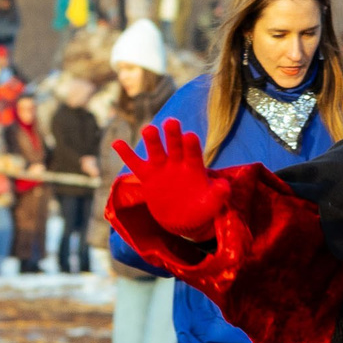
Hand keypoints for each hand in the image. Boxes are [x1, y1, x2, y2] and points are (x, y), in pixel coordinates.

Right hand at [112, 118, 227, 239]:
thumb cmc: (200, 208)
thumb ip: (218, 195)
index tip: (189, 136)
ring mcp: (161, 168)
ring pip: (155, 151)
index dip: (191, 145)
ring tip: (149, 130)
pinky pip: (135, 164)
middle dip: (173, 135)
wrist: (182, 220)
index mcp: (194, 167)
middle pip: (174, 145)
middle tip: (171, 122)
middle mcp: (177, 162)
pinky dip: (126, 153)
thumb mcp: (211, 205)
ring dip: (152, 140)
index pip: (193, 153)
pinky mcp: (148, 177)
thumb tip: (225, 186)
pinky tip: (117, 142)